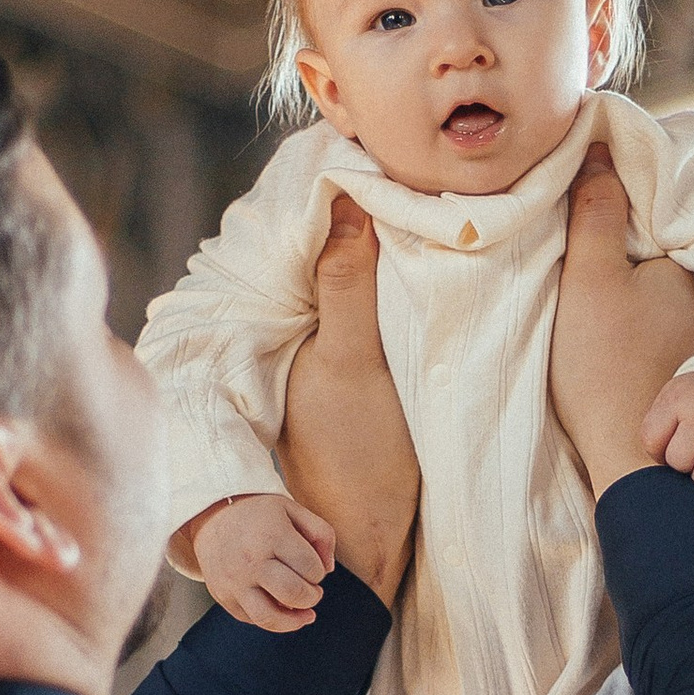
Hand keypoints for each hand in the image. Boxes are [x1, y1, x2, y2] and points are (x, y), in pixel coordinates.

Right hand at [190, 492, 336, 631]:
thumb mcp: (294, 509)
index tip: (313, 566)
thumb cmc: (259, 513)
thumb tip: (328, 569)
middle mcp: (250, 561)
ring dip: (295, 621)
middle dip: (312, 597)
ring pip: (270, 618)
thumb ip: (322, 534)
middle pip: (294, 594)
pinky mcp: (222, 595)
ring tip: (305, 614)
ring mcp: (233, 581)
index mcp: (271, 536)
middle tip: (312, 590)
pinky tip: (280, 608)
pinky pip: (251, 619)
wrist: (210, 513)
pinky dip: (272, 619)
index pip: (311, 568)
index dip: (320, 572)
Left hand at [280, 194, 419, 609]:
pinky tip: (418, 261)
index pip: (301, 230)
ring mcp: (322, 351)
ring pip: (345, 275)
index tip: (374, 147)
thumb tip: (347, 199)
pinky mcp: (353, 372)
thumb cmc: (354, 460)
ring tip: (418, 197)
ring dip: (374, 244)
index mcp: (275, 320)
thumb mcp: (354, 364)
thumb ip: (347, 287)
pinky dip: (384, 282)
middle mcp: (289, 329)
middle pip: (323, 246)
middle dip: (354, 208)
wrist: (368, 547)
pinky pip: (364, 306)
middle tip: (408, 160)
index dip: (331, 188)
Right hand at [548, 146, 693, 497]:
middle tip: (608, 272)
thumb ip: (593, 213)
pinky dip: (668, 339)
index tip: (600, 216)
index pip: (662, 221)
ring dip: (660, 302)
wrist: (637, 464)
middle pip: (674, 264)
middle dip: (649, 258)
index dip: (630, 215)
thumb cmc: (607, 369)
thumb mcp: (587, 281)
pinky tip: (640, 352)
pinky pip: (687, 343)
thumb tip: (599, 148)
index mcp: (689, 268)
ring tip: (621, 313)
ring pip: (682, 305)